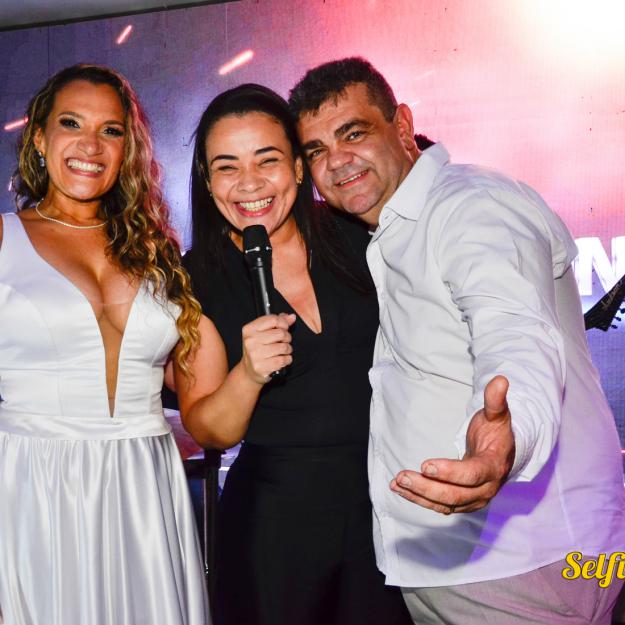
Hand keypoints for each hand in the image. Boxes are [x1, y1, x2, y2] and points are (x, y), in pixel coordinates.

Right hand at [241, 313, 294, 383]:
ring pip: (284, 347)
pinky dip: (287, 360)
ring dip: (287, 350)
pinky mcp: (261, 367)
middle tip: (284, 341)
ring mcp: (255, 354)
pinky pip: (283, 360)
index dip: (283, 323)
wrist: (249, 369)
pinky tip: (282, 359)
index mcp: (249, 329)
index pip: (273, 319)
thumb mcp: (263, 332)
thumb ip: (277, 322)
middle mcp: (250, 341)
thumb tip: (291, 317)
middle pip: (280, 333)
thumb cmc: (258, 348)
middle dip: (287, 337)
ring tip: (283, 351)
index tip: (285, 328)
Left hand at [390, 375, 514, 513]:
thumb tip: (500, 380)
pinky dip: (418, 499)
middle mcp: (485, 489)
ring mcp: (474, 500)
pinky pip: (439, 506)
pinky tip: (399, 488)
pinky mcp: (462, 504)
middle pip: (455, 495)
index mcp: (494, 467)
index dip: (449, 471)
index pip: (472, 474)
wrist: (502, 455)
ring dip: (418, 495)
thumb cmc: (496, 433)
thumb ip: (495, 400)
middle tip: (403, 476)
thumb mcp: (497, 415)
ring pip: (444, 504)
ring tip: (396, 482)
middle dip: (426, 488)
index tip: (425, 465)